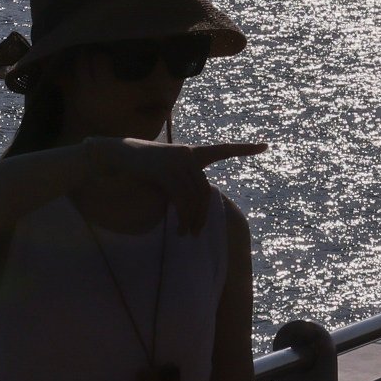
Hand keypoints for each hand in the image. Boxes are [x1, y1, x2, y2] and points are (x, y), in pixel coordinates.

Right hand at [87, 135, 265, 230]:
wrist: (115, 156)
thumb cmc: (141, 170)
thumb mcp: (165, 177)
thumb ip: (182, 186)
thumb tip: (194, 209)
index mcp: (191, 153)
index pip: (223, 149)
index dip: (244, 149)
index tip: (265, 146)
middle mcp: (187, 154)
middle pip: (205, 189)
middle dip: (202, 215)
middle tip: (196, 234)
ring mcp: (176, 160)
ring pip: (195, 196)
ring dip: (192, 220)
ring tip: (186, 234)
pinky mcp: (164, 169)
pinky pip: (181, 198)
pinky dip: (183, 217)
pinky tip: (180, 228)